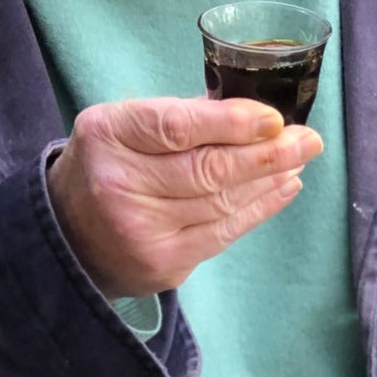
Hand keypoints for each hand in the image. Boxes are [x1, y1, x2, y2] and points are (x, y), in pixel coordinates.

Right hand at [47, 97, 320, 299]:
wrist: (68, 235)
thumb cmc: (109, 165)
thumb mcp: (125, 125)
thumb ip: (181, 116)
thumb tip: (256, 113)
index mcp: (107, 135)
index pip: (177, 128)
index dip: (232, 123)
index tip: (274, 118)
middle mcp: (118, 185)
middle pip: (207, 169)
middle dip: (267, 154)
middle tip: (308, 140)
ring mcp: (140, 231)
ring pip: (221, 202)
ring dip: (269, 180)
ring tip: (299, 159)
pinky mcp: (162, 264)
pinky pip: (223, 233)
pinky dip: (259, 209)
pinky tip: (283, 188)